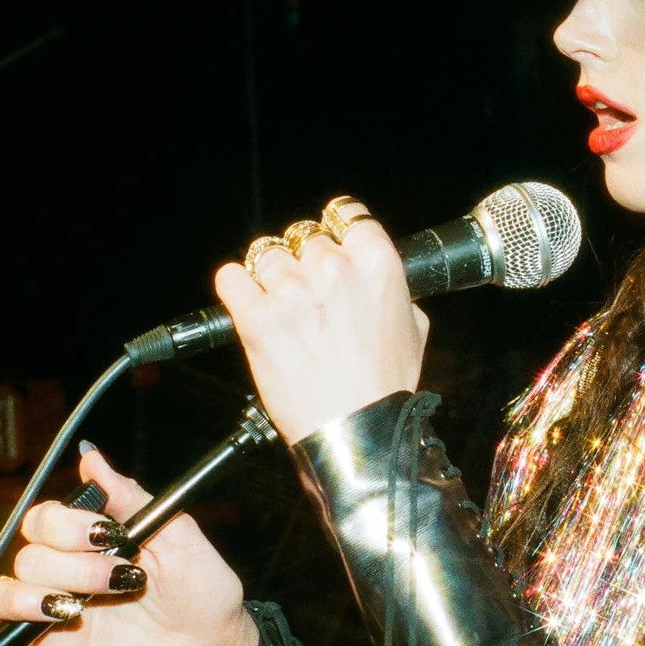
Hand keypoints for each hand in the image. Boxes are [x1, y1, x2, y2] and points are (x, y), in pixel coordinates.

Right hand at [0, 446, 256, 645]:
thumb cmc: (204, 598)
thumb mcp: (179, 539)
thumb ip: (132, 498)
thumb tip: (92, 459)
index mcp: (93, 547)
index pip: (46, 520)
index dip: (66, 523)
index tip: (106, 533)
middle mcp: (66, 579)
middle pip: (26, 556)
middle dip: (70, 564)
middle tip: (117, 578)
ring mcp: (52, 620)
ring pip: (0, 597)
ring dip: (29, 597)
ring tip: (74, 610)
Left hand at [217, 198, 428, 442]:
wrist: (355, 432)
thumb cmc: (384, 387)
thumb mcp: (414, 328)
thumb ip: (393, 290)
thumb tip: (374, 277)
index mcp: (377, 263)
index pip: (347, 213)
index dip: (337, 226)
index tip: (331, 236)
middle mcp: (333, 269)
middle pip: (305, 236)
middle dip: (304, 261)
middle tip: (309, 294)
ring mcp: (291, 292)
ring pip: (266, 255)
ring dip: (271, 276)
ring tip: (280, 304)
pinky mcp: (256, 317)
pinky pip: (230, 277)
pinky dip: (236, 286)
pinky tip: (247, 300)